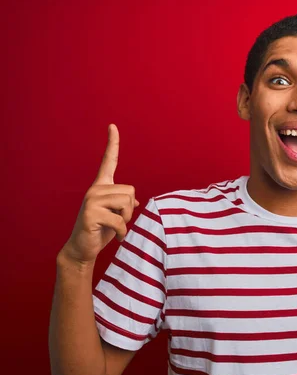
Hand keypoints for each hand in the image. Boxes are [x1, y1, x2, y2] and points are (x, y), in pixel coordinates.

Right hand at [62, 124, 139, 264]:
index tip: (113, 126)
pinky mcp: (90, 214)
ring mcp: (91, 201)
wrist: (83, 248)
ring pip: (126, 204)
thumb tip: (135, 202)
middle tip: (120, 221)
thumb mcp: (118, 215)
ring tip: (116, 228)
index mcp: (102, 186)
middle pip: (130, 191)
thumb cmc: (102, 230)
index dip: (112, 143)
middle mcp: (95, 189)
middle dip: (130, 209)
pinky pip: (119, 220)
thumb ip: (125, 204)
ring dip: (127, 220)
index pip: (108, 161)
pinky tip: (117, 238)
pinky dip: (123, 232)